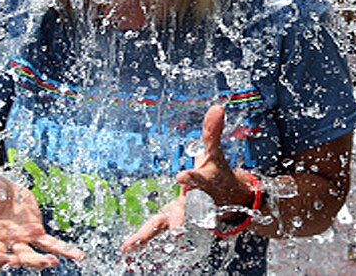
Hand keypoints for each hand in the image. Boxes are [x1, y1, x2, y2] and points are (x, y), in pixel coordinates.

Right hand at [0, 171, 85, 267]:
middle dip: (9, 261)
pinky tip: (78, 256)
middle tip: (15, 262)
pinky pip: (50, 244)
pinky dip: (64, 250)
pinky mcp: (35, 234)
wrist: (0, 188)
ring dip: (38, 261)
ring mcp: (17, 240)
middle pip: (2, 256)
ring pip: (27, 255)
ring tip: (51, 262)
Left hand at [121, 105, 255, 252]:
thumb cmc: (217, 175)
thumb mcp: (214, 153)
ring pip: (165, 225)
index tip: (182, 177)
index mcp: (204, 183)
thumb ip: (212, 132)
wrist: (229, 202)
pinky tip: (126, 249)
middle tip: (177, 231)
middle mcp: (193, 203)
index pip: (198, 179)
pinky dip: (141, 240)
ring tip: (132, 245)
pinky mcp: (170, 220)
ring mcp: (181, 214)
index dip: (191, 178)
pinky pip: (153, 231)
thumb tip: (217, 106)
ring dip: (149, 236)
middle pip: (187, 212)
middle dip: (181, 221)